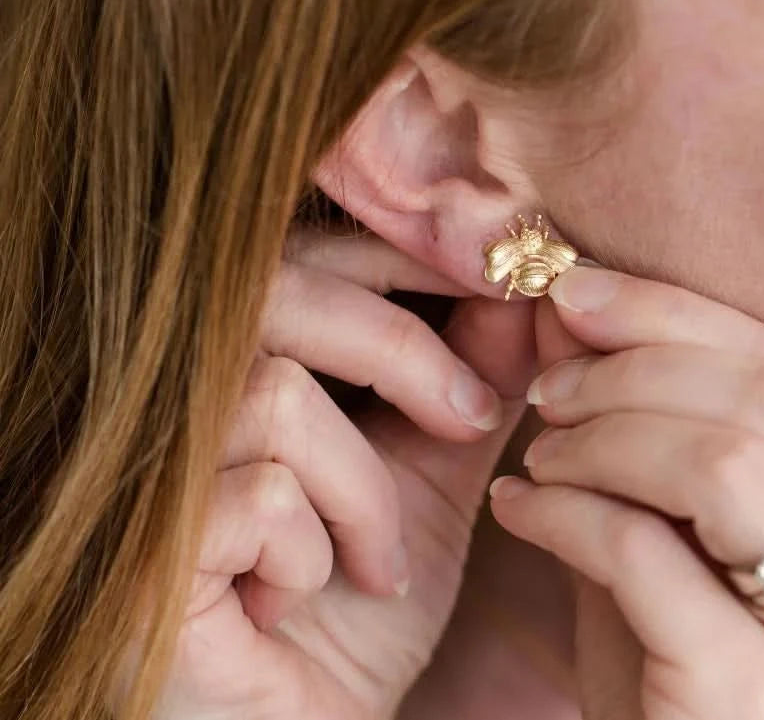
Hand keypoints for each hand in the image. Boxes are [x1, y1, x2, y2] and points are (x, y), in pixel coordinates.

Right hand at [117, 228, 536, 719]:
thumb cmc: (355, 608)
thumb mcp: (432, 481)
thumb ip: (473, 383)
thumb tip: (528, 291)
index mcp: (243, 357)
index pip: (314, 249)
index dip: (406, 253)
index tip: (497, 281)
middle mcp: (175, 394)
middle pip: (286, 291)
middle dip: (404, 351)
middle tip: (470, 418)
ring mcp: (147, 469)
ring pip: (281, 397)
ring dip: (364, 492)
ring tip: (377, 562)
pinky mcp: (140, 551)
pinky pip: (262, 499)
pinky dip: (315, 554)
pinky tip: (299, 604)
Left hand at [490, 268, 763, 719]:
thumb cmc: (672, 643)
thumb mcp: (673, 505)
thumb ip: (644, 399)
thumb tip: (575, 290)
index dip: (681, 316)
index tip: (578, 291)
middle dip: (643, 367)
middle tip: (553, 382)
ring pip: (731, 466)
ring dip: (610, 436)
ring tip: (542, 451)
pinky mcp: (761, 706)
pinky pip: (650, 555)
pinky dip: (568, 512)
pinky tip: (518, 507)